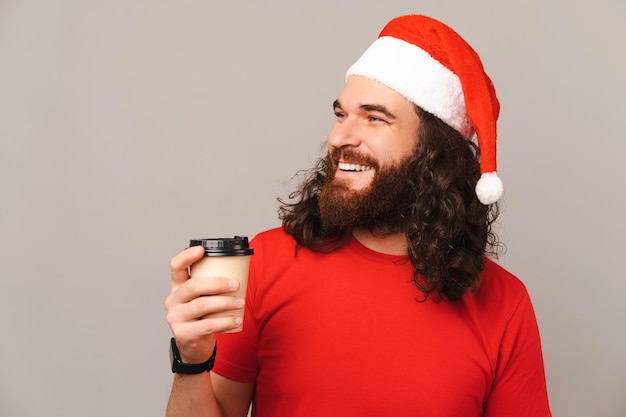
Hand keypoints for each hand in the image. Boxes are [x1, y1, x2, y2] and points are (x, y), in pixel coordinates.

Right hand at [165, 245, 244, 362]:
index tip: (202, 250)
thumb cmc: (202, 317)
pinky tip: (237, 320)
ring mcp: (176, 318)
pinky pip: (207, 325)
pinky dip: (225, 322)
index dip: (186, 256)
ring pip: (201, 305)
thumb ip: (212, 286)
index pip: (175, 267)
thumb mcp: (203, 298)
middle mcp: (173, 301)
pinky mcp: (183, 334)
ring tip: (241, 302)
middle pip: (193, 286)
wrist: (194, 347)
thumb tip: (240, 272)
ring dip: (224, 302)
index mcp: (177, 287)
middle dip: (217, 283)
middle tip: (236, 284)